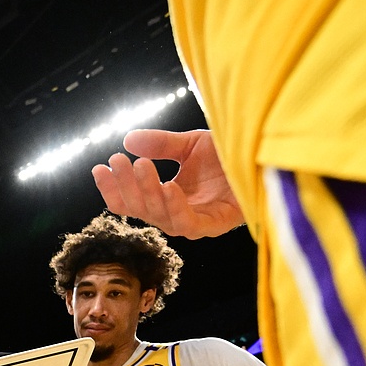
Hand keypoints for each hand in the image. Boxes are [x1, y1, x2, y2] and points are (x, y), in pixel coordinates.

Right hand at [92, 129, 245, 238]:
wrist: (265, 157)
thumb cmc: (230, 155)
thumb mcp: (189, 144)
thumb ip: (160, 144)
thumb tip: (127, 140)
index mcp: (167, 198)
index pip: (131, 201)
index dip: (113, 188)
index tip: (100, 168)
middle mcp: (177, 214)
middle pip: (141, 210)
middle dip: (126, 186)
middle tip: (117, 161)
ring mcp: (196, 222)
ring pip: (160, 217)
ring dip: (147, 192)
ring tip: (141, 166)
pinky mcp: (215, 225)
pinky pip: (188, 223)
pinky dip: (176, 207)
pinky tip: (169, 186)